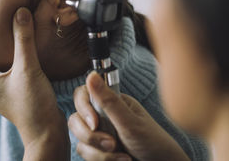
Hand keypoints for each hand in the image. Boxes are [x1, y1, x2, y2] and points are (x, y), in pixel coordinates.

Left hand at [0, 7, 68, 159]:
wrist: (47, 132)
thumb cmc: (32, 104)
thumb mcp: (27, 67)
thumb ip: (24, 39)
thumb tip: (20, 12)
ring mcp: (2, 95)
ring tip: (9, 45)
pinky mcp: (15, 96)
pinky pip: (5, 78)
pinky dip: (9, 67)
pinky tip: (25, 59)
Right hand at [68, 72, 189, 160]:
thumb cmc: (152, 142)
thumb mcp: (130, 122)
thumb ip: (109, 101)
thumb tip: (91, 75)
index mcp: (111, 102)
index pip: (83, 95)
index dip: (83, 108)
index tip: (95, 123)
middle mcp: (102, 116)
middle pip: (76, 119)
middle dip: (92, 136)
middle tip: (113, 144)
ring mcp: (98, 135)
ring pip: (80, 141)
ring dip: (100, 153)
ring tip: (122, 156)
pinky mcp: (97, 151)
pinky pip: (85, 154)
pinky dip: (102, 160)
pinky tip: (121, 160)